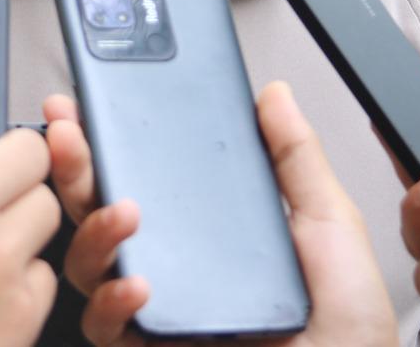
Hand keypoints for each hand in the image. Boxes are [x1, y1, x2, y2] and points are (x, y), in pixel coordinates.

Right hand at [44, 81, 397, 346]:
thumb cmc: (348, 329)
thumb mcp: (329, 224)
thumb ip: (295, 157)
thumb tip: (274, 95)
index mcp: (209, 228)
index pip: (145, 173)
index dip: (110, 136)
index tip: (91, 103)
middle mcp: (176, 265)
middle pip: (100, 208)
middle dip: (75, 165)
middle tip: (71, 134)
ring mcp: (160, 308)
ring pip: (88, 265)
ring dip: (92, 230)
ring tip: (124, 212)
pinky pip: (105, 327)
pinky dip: (111, 302)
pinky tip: (137, 284)